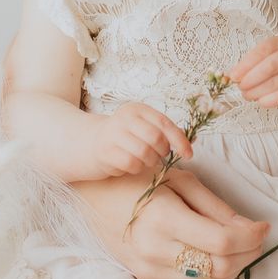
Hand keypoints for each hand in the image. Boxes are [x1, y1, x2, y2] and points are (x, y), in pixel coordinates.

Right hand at [70, 169, 270, 278]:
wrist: (93, 194)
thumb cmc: (138, 179)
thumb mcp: (179, 180)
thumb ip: (215, 206)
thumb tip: (249, 228)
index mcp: (163, 218)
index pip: (221, 242)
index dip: (251, 237)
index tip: (263, 226)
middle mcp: (155, 250)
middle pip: (218, 268)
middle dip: (248, 254)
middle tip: (256, 237)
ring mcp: (148, 270)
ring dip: (233, 271)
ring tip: (240, 250)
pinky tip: (218, 264)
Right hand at [79, 102, 194, 179]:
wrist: (87, 144)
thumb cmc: (123, 139)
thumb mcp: (142, 128)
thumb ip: (163, 133)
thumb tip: (190, 144)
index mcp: (137, 110)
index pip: (165, 123)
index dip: (180, 140)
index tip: (189, 155)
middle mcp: (124, 118)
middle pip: (156, 138)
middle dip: (162, 152)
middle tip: (157, 157)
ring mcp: (113, 134)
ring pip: (145, 153)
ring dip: (149, 162)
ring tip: (143, 161)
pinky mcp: (104, 151)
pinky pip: (131, 164)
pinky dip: (136, 169)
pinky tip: (130, 166)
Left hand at [231, 36, 277, 110]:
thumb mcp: (273, 59)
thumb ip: (254, 64)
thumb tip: (232, 74)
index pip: (262, 50)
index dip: (246, 64)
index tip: (233, 76)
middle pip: (269, 66)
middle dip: (251, 79)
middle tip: (241, 88)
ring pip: (275, 83)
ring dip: (257, 92)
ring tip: (248, 96)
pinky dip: (269, 100)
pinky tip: (261, 102)